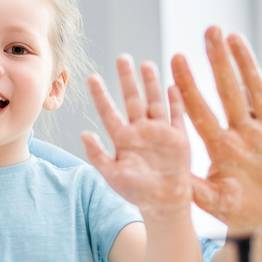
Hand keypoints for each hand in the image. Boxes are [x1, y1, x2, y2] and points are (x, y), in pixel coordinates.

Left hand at [82, 56, 191, 218]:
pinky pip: (177, 115)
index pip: (109, 112)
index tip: (91, 77)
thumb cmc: (135, 190)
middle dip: (127, 79)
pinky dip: (176, 101)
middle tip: (122, 58)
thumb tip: (83, 134)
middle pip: (132, 99)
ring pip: (154, 101)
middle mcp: (140, 130)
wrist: (162, 202)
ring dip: (151, 84)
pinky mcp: (178, 137)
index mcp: (122, 138)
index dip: (100, 95)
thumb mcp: (111, 174)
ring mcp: (159, 131)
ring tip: (146, 64)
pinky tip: (173, 85)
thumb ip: (97, 154)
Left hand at [171, 26, 261, 232]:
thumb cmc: (235, 211)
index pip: (200, 109)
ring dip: (247, 64)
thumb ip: (191, 188)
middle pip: (228, 91)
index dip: (189, 85)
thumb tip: (164, 175)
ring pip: (256, 91)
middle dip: (218, 62)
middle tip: (209, 31)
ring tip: (235, 37)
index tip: (175, 59)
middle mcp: (241, 133)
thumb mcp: (210, 200)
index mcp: (219, 145)